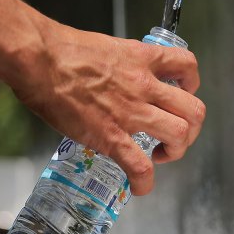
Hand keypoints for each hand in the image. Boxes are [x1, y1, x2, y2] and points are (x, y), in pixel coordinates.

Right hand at [9, 19, 204, 195]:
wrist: (40, 59)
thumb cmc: (62, 49)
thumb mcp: (106, 47)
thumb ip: (121, 64)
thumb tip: (118, 78)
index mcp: (143, 59)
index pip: (188, 65)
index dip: (192, 83)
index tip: (183, 93)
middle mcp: (144, 86)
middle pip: (194, 110)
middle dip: (192, 127)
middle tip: (176, 134)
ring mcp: (131, 112)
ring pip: (179, 135)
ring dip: (177, 151)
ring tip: (161, 155)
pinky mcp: (111, 137)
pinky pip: (140, 166)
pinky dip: (144, 182)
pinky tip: (139, 186)